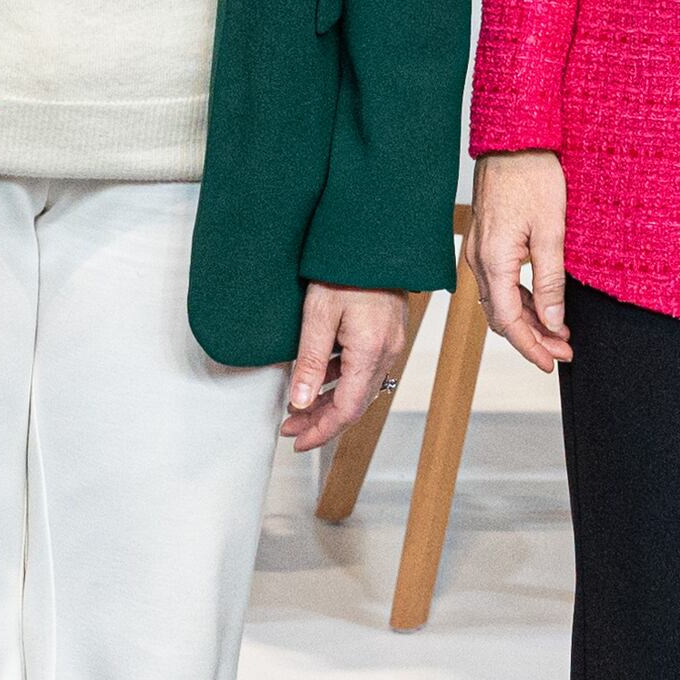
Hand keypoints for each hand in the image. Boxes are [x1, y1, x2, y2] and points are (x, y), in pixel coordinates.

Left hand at [277, 282, 417, 453]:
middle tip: (290, 429)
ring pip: (359, 388)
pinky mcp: (386, 333)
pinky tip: (317, 379)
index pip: (347, 410)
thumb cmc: (345, 270)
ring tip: (298, 408)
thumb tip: (301, 402)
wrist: (373, 238)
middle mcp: (386, 352)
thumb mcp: (318, 315)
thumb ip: (310, 362)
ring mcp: (389, 343)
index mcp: (370, 352)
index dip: (322, 431)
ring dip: (329, 402)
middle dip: (321, 421)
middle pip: (354, 404)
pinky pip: (363, 369)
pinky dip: (340, 381)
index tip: (298, 441)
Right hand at [468, 151, 572, 371]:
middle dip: (532, 339)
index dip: (531, 347)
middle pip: (501, 316)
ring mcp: (479, 250)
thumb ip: (551, 280)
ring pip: (500, 301)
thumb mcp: (551, 231)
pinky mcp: (486, 241)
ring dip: (528, 321)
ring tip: (559, 333)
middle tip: (564, 352)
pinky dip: (521, 299)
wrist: (513, 139)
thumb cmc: (532, 176)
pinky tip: (543, 304)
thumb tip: (554, 322)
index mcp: (493, 260)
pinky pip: (499, 282)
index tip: (553, 363)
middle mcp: (479, 260)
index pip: (509, 321)